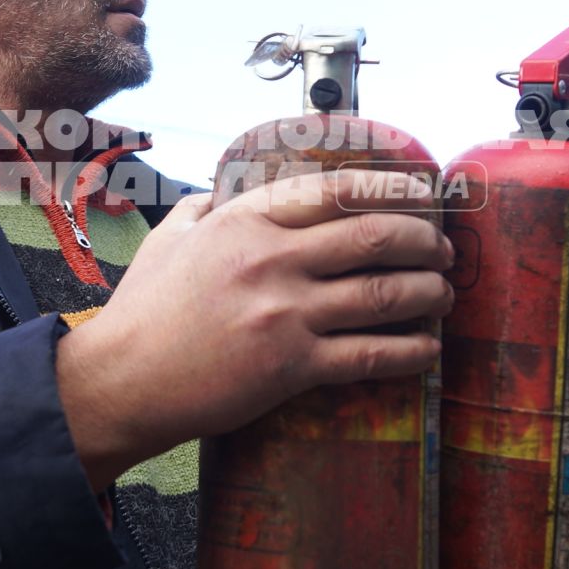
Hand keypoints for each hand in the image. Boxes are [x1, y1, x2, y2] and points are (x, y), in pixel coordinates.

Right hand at [57, 167, 453, 489]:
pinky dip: (411, 351)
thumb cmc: (143, 311)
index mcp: (246, 221)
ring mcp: (286, 315)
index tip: (421, 192)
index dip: (392, 187)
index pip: (338, 190)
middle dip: (425, 240)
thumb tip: (220, 190)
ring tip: (444, 294)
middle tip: (442, 250)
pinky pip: (371, 355)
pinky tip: (429, 349)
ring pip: (385, 294)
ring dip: (429, 292)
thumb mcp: (169, 238)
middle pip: (376, 237)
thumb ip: (202, 208)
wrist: (124, 380)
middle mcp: (273, 260)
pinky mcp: (292, 368)